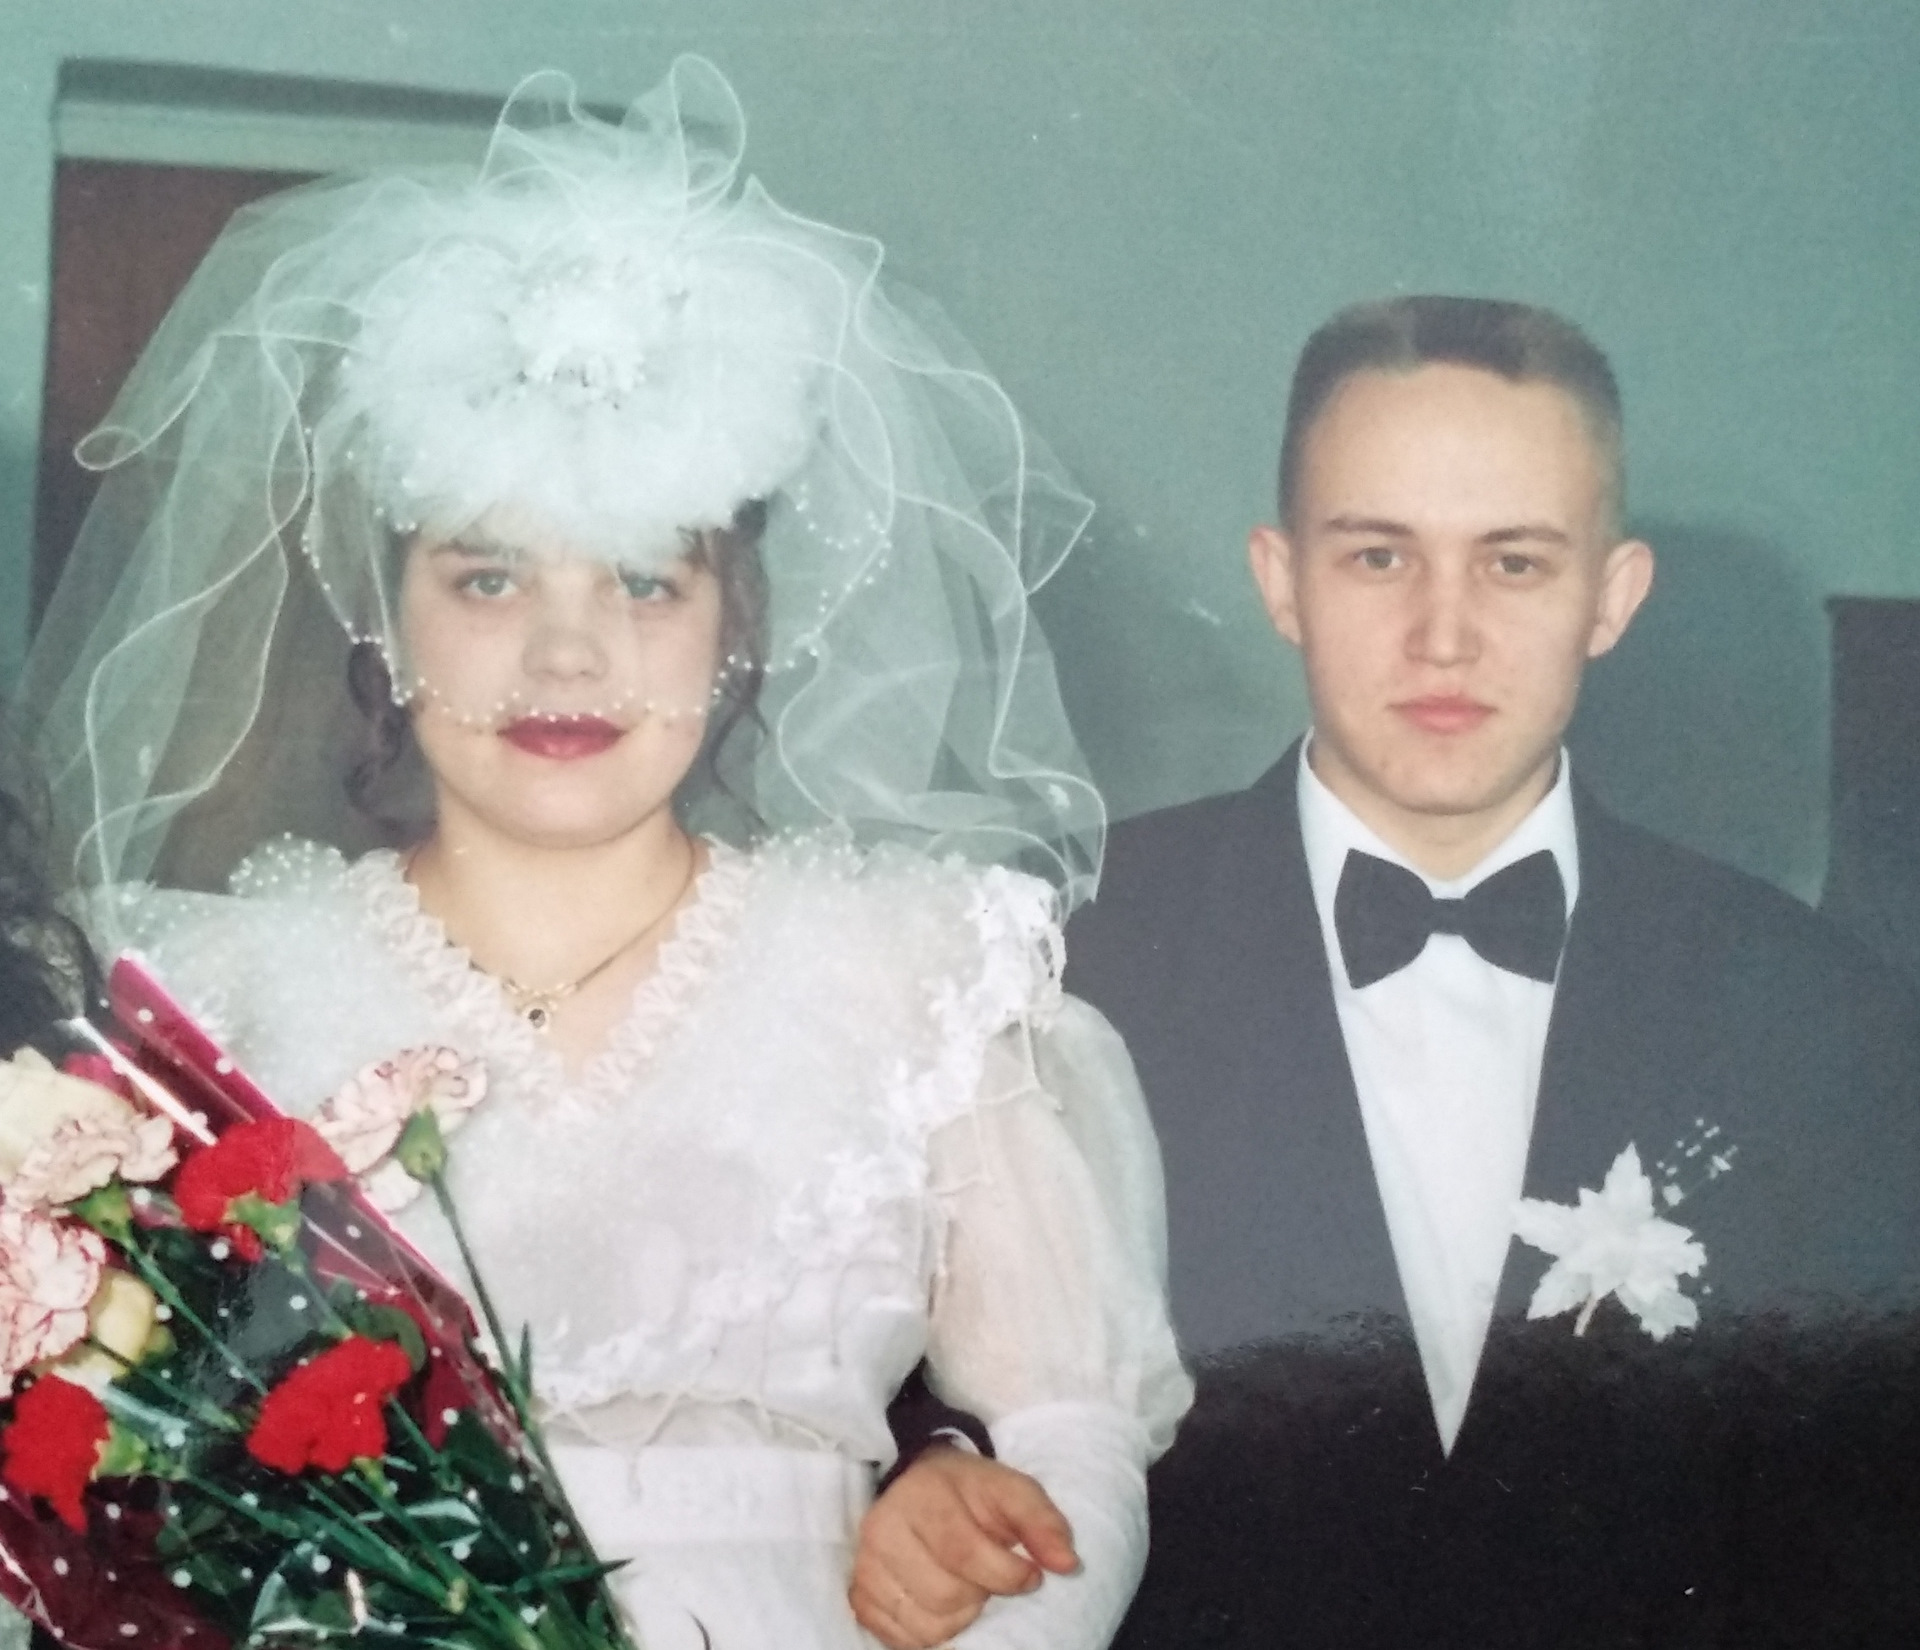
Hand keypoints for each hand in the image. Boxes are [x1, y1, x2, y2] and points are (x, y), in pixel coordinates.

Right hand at [849, 1444, 1078, 1648]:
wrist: (917, 1486)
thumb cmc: (970, 1493)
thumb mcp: (1012, 1490)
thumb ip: (1042, 1522)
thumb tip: (1068, 1564)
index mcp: (922, 1495)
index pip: (965, 1553)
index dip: (1006, 1575)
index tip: (1030, 1576)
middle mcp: (883, 1530)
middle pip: (945, 1596)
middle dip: (981, 1596)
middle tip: (988, 1581)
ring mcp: (866, 1567)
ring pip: (927, 1627)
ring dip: (960, 1619)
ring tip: (967, 1592)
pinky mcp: (859, 1597)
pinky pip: (902, 1641)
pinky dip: (931, 1635)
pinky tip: (943, 1608)